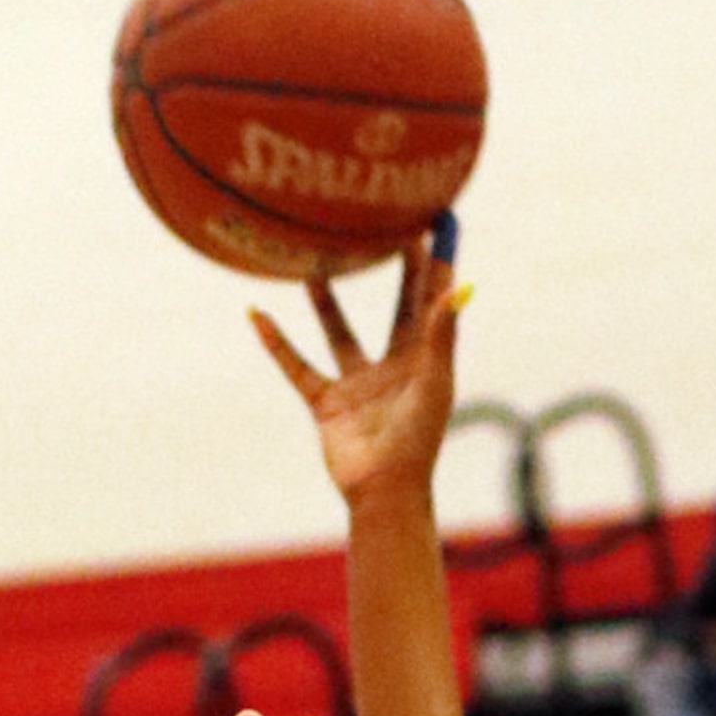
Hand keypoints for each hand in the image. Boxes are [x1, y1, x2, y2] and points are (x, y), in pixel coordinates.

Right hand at [250, 233, 464, 510]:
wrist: (383, 491)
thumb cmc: (417, 441)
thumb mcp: (433, 382)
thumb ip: (441, 334)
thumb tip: (459, 286)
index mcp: (424, 362)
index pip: (431, 303)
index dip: (436, 266)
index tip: (436, 224)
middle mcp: (393, 368)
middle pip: (395, 307)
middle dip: (395, 269)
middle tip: (389, 225)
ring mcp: (357, 385)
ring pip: (340, 332)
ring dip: (329, 300)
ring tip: (318, 261)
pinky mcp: (326, 403)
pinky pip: (297, 366)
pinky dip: (276, 343)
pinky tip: (256, 315)